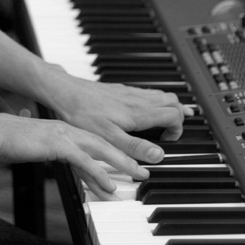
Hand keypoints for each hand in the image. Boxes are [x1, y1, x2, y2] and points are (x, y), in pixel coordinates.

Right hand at [0, 113, 149, 200]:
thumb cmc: (8, 141)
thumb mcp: (34, 147)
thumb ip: (48, 152)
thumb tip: (53, 158)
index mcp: (63, 130)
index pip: (93, 143)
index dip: (113, 154)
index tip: (127, 166)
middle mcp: (66, 130)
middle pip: (104, 144)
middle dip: (125, 158)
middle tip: (142, 172)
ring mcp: (62, 135)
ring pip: (99, 150)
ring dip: (120, 164)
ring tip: (136, 177)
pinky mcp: (56, 144)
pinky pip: (82, 161)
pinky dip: (98, 173)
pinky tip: (109, 185)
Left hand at [43, 69, 191, 164]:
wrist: (65, 92)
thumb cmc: (83, 114)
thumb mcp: (108, 138)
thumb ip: (135, 147)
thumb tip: (159, 155)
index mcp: (138, 113)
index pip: (174, 114)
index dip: (178, 129)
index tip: (168, 141)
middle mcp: (137, 100)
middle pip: (172, 102)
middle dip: (179, 116)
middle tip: (173, 132)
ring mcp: (129, 92)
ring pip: (161, 94)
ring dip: (169, 107)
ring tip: (172, 118)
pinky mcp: (120, 90)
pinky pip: (147, 92)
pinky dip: (156, 101)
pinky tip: (148, 108)